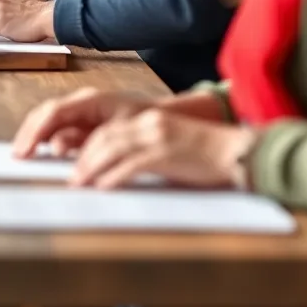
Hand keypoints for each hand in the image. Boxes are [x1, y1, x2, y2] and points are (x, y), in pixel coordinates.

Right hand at [13, 87, 156, 158]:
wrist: (163, 119)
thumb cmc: (144, 124)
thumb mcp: (119, 133)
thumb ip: (87, 139)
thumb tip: (56, 146)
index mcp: (89, 101)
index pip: (53, 112)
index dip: (35, 131)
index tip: (23, 150)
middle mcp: (81, 103)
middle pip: (45, 114)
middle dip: (29, 133)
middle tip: (17, 156)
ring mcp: (81, 112)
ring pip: (49, 121)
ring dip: (34, 137)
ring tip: (23, 156)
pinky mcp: (83, 124)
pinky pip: (59, 130)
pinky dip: (46, 140)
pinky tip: (39, 153)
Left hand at [70, 109, 257, 189]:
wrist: (234, 152)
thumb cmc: (203, 154)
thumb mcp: (168, 145)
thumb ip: (143, 151)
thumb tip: (116, 168)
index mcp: (148, 119)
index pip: (107, 129)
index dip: (86, 146)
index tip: (75, 164)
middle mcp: (148, 123)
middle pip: (104, 137)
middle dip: (83, 158)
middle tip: (72, 179)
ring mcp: (157, 137)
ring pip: (112, 148)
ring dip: (91, 167)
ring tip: (79, 184)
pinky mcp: (166, 154)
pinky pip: (133, 164)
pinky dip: (114, 175)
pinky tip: (103, 187)